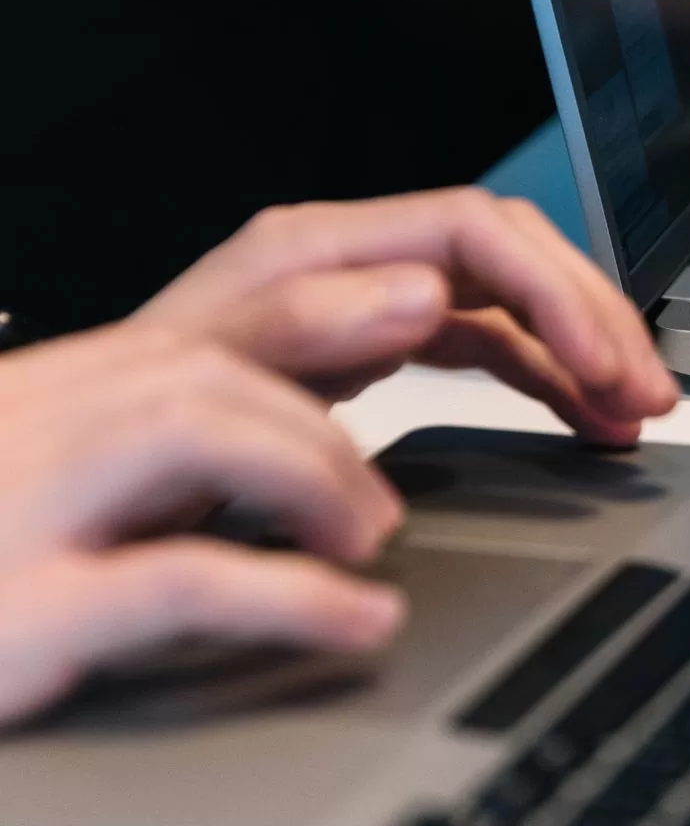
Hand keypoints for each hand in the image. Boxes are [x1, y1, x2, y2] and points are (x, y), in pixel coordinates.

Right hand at [0, 326, 405, 724]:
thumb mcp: (27, 497)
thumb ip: (120, 467)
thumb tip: (258, 455)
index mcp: (25, 398)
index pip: (185, 331)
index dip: (305, 339)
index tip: (392, 355)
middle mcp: (16, 428)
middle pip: (201, 365)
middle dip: (320, 420)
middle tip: (381, 499)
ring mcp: (15, 509)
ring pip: (194, 429)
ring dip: (314, 475)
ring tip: (369, 541)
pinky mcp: (20, 610)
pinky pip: (184, 579)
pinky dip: (296, 595)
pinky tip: (359, 618)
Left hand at [134, 188, 677, 444]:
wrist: (93, 464)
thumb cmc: (137, 426)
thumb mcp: (208, 374)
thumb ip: (309, 327)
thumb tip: (426, 294)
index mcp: (319, 251)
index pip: (479, 234)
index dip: (556, 293)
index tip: (603, 363)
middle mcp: (356, 265)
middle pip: (515, 259)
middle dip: (596, 320)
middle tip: (648, 391)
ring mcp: (375, 304)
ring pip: (516, 303)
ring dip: (586, 354)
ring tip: (636, 413)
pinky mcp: (386, 348)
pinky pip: (495, 345)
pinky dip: (549, 380)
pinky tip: (584, 416)